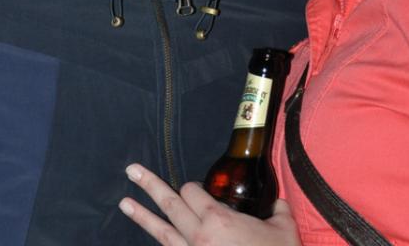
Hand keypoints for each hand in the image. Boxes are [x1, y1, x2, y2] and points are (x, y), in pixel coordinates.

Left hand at [119, 163, 301, 245]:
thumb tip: (277, 202)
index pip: (192, 192)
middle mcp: (199, 236)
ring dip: (142, 216)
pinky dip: (161, 245)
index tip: (197, 191)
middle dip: (150, 186)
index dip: (192, 188)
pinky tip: (153, 238)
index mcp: (219, 219)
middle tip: (132, 171)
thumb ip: (278, 209)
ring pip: (161, 233)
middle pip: (170, 205)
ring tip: (124, 203)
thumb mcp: (284, 228)